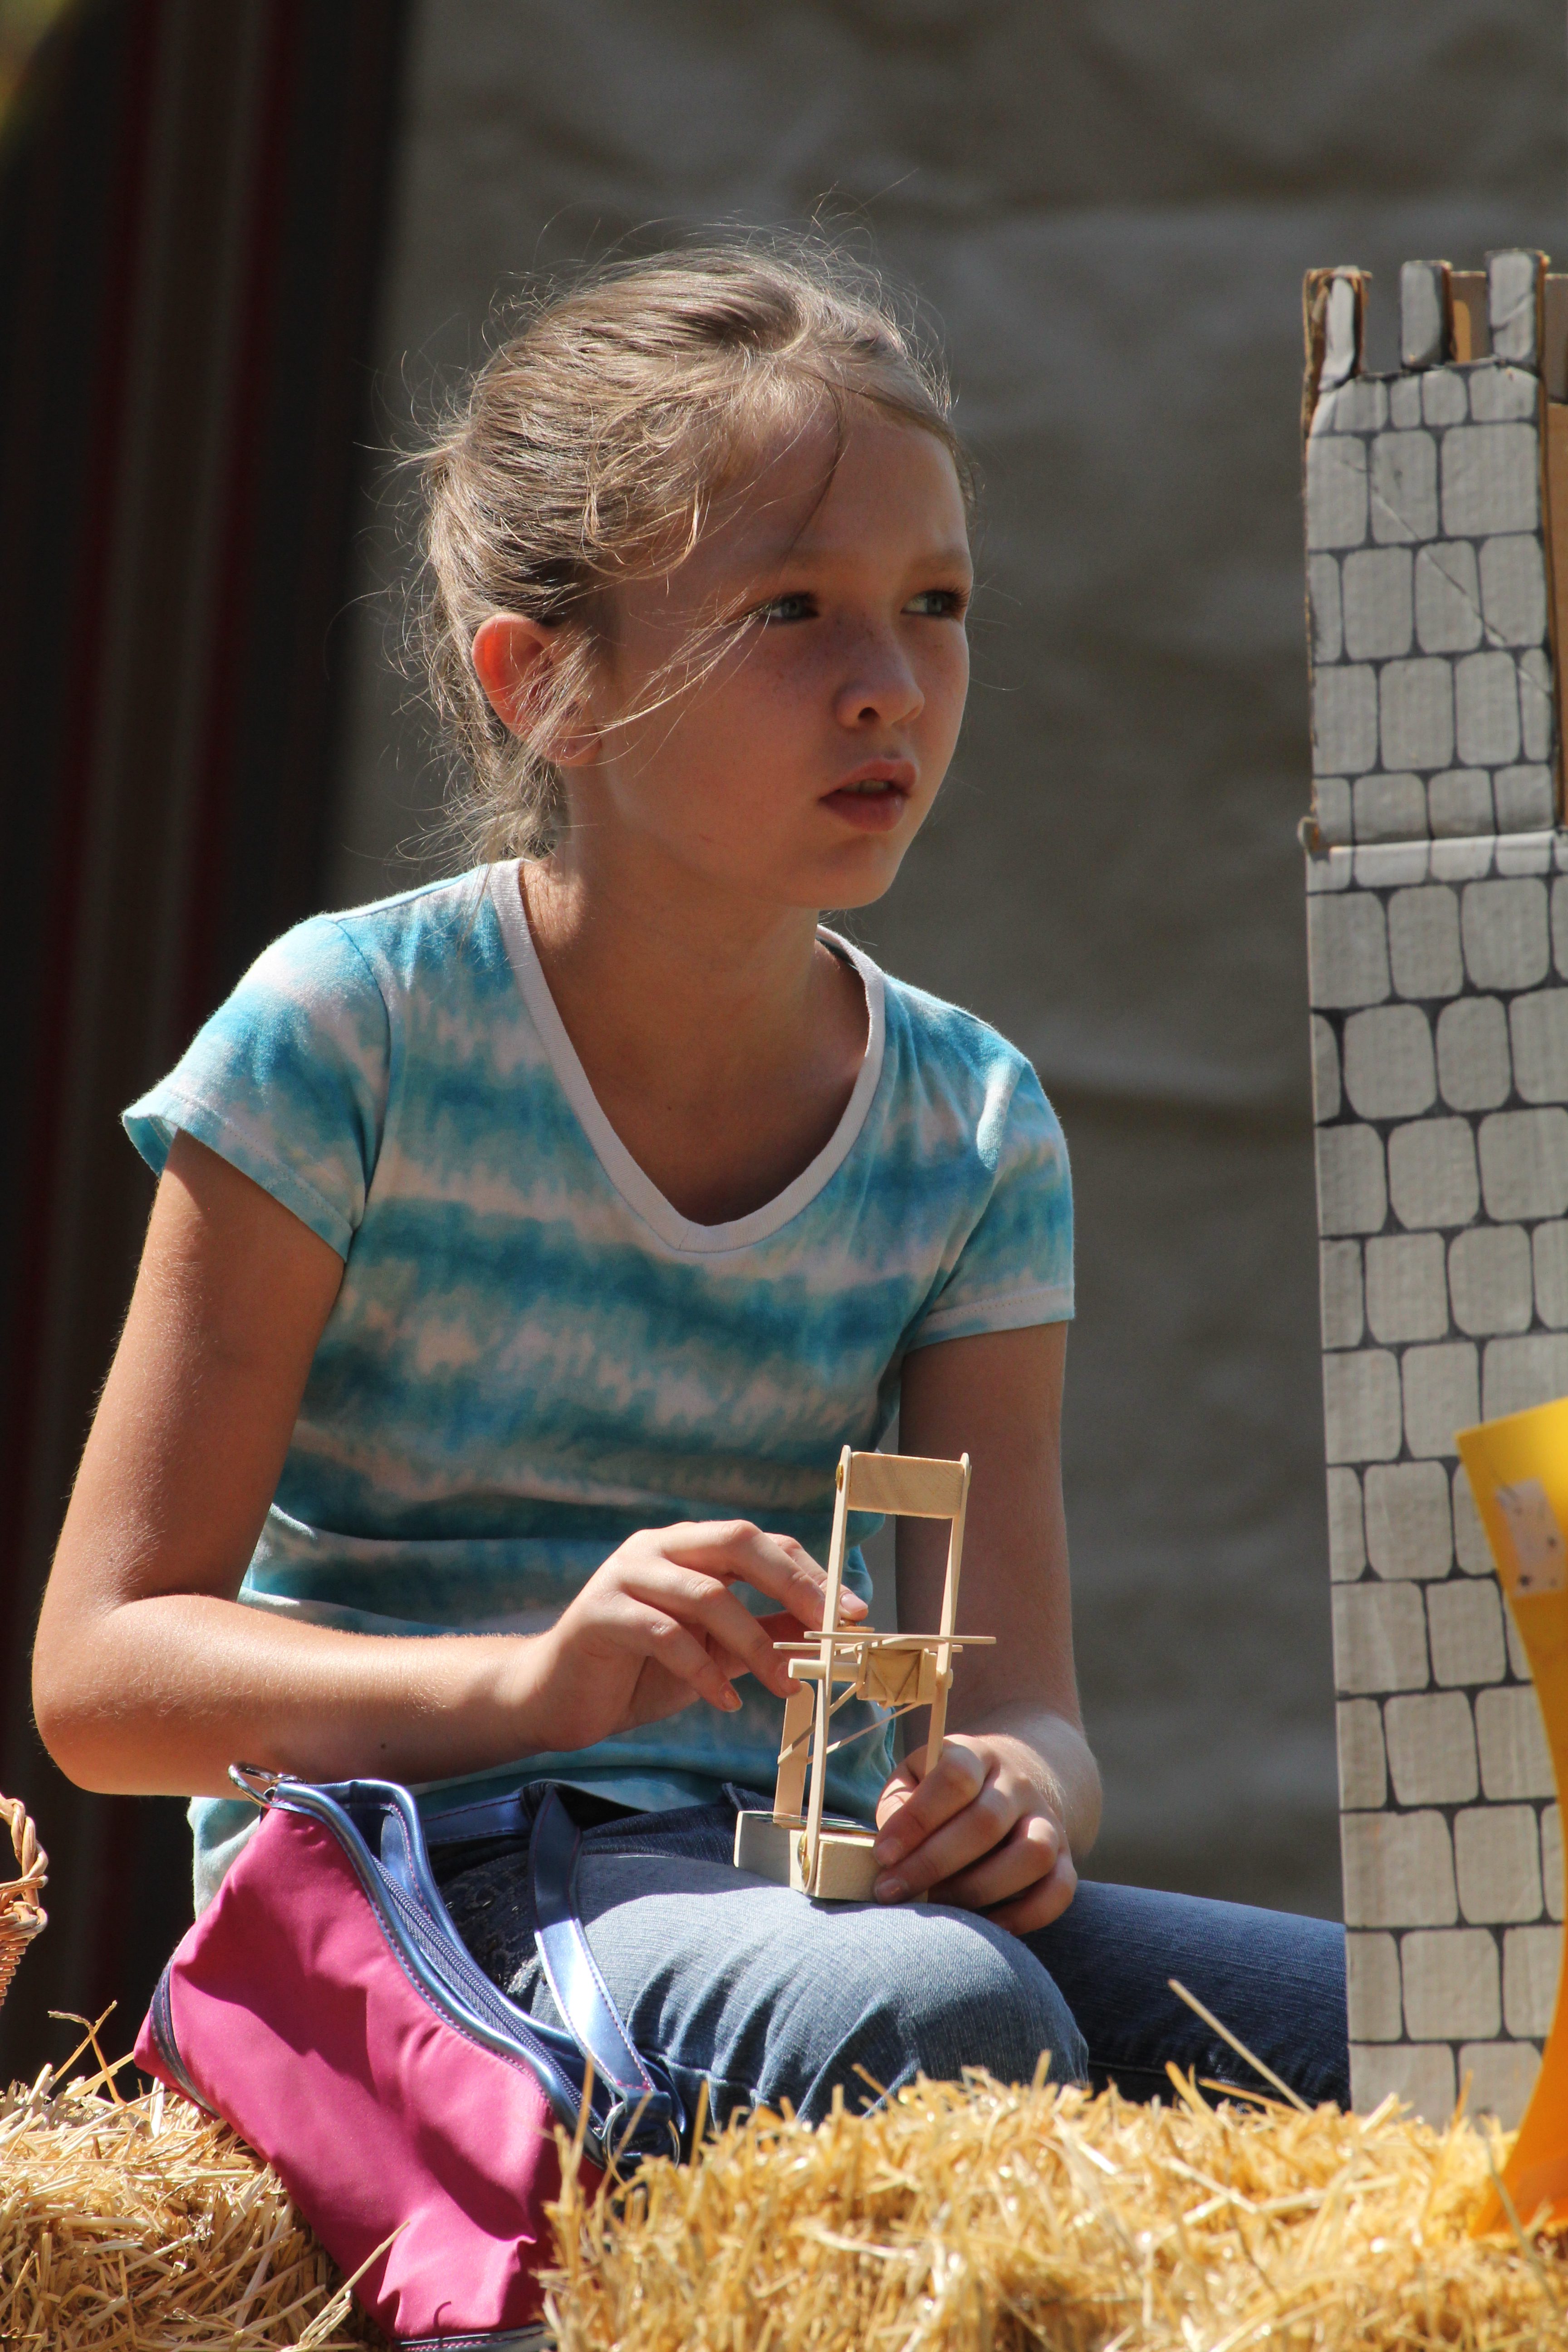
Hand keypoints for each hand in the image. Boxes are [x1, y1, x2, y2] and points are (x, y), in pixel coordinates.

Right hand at [519, 1520, 865, 1752]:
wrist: (555, 1697)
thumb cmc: (639, 1670)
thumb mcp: (715, 1649)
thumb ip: (762, 1630)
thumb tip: (827, 1630)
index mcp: (687, 1546)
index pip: (760, 1541)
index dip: (811, 1572)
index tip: (855, 1611)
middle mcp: (657, 1548)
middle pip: (737, 1543)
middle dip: (792, 1583)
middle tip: (832, 1629)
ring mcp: (624, 1574)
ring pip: (705, 1592)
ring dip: (755, 1640)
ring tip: (784, 1684)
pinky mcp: (600, 1614)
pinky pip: (664, 1635)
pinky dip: (703, 1669)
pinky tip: (724, 1700)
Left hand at [870, 1732, 1076, 1933]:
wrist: (1014, 1779)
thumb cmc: (946, 1790)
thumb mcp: (915, 1776)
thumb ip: (897, 1805)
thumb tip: (889, 1852)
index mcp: (977, 1755)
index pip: (955, 1775)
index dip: (916, 1818)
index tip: (882, 1854)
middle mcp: (1018, 1784)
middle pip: (986, 1822)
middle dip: (933, 1863)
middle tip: (893, 1892)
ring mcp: (1048, 1821)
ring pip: (1032, 1854)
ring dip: (979, 1889)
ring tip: (938, 1905)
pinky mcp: (1065, 1859)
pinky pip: (1059, 1892)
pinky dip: (1024, 1917)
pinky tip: (983, 1926)